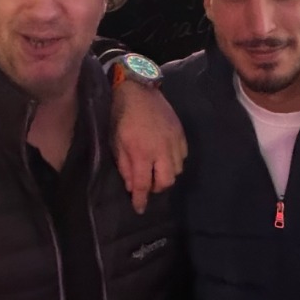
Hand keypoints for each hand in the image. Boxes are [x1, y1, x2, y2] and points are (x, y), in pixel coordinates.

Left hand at [111, 79, 186, 212]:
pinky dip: (175, 161)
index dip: (141, 200)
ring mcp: (174, 142)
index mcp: (141, 153)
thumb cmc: (121, 117)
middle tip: (148, 184)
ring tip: (157, 170)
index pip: (143, 185)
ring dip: (166, 174)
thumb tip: (132, 187)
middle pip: (166, 181)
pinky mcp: (181, 133)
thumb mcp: (116, 143)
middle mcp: (161, 150)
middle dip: (157, 187)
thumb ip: (125, 167)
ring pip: (177, 170)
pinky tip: (166, 157)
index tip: (139, 209)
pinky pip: (184, 155)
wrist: (138, 90)